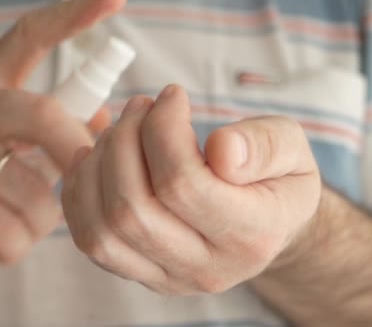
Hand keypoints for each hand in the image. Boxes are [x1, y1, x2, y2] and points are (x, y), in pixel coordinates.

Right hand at [0, 0, 126, 263]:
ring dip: (45, 217)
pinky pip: (6, 223)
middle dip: (77, 151)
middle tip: (87, 178)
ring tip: (28, 226)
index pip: (29, 35)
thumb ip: (49, 126)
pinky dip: (19, 243)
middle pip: (43, 114)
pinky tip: (7, 247)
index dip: (74, 16)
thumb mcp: (1, 138)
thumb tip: (104, 118)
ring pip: (32, 186)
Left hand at [62, 84, 321, 293]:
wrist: (266, 225)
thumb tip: (221, 150)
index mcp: (250, 235)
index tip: (172, 95)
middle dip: (124, 143)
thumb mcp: (291, 149)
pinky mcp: (139, 273)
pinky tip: (95, 158)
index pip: (183, 184)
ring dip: (97, 167)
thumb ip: (265, 145)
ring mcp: (167, 277)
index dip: (164, 130)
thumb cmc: (277, 179)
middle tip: (139, 105)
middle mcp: (205, 268)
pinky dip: (80, 193)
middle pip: (133, 210)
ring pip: (102, 232)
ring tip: (117, 129)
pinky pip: (90, 241)